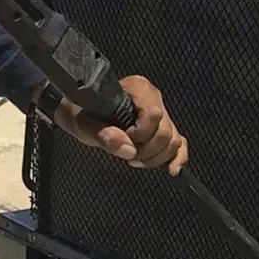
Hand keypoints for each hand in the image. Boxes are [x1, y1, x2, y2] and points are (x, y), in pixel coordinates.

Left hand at [51, 75, 187, 173]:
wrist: (79, 114)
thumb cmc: (81, 114)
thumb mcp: (83, 124)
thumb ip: (102, 135)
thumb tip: (128, 148)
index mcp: (137, 88)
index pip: (154, 114)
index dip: (140, 134)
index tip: (121, 139)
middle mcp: (154, 97)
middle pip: (165, 130)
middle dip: (148, 150)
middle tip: (127, 157)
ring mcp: (161, 113)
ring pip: (173, 139)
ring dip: (156, 157)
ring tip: (134, 160)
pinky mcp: (163, 128)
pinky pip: (180, 143)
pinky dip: (178, 157)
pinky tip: (172, 170)